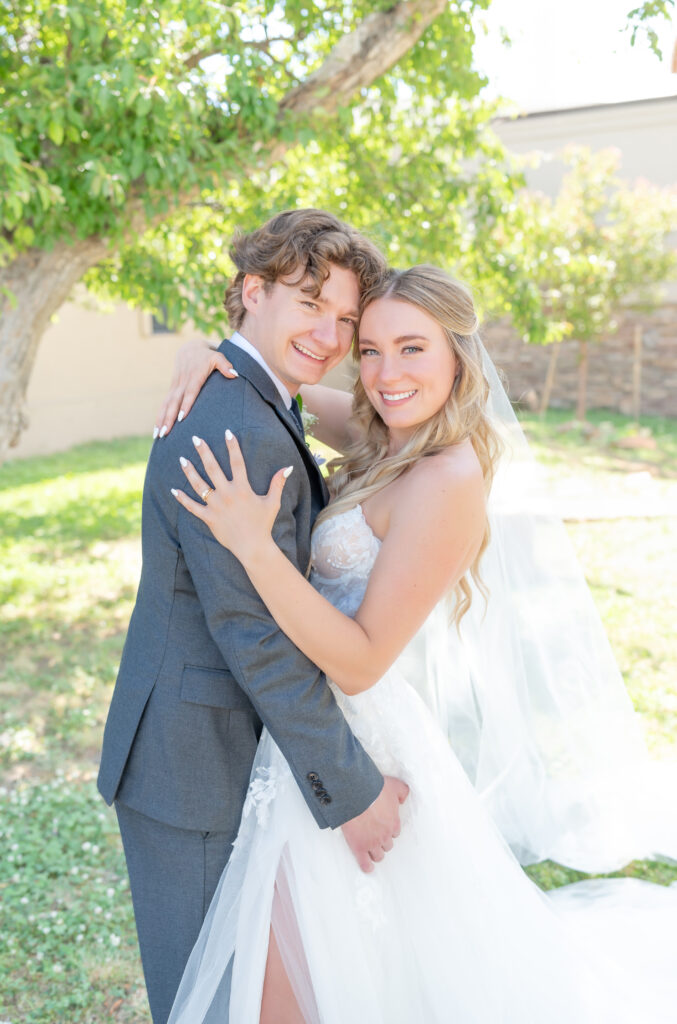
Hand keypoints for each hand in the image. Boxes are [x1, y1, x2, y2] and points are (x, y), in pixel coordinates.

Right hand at [154, 340, 237, 438]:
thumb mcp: (218, 357)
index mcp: (194, 376)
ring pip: (167, 404)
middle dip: (169, 418)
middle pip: (174, 402)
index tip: (182, 418)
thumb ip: (225, 365)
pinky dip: (160, 417)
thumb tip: (234, 374)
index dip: (186, 404)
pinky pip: (164, 404)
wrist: (190, 348)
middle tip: (165, 433)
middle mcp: (182, 382)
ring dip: (161, 420)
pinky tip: (156, 430)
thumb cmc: (207, 356)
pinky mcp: (171, 390)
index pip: (190, 392)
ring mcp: (175, 386)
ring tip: (158, 435)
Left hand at [172, 431, 292, 565]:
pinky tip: (173, 490)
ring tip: (182, 459)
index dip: (232, 446)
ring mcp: (215, 506)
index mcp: (242, 489)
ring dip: (190, 471)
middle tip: (195, 438)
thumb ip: (277, 483)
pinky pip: (192, 507)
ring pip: (199, 485)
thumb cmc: (263, 524)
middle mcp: (227, 494)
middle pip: (213, 468)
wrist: (252, 547)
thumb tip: (287, 467)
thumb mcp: (273, 502)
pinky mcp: (208, 518)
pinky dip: (182, 499)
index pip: (237, 462)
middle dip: (204, 452)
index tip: (227, 432)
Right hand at [341, 776, 408, 872]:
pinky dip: (367, 866)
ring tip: (372, 852)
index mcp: (393, 823)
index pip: (395, 832)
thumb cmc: (374, 789)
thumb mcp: (394, 785)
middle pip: (388, 845)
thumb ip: (403, 792)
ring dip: (376, 853)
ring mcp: (372, 843)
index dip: (389, 830)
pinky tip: (367, 867)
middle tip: (376, 837)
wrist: (355, 795)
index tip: (383, 826)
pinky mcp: (359, 847)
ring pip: (378, 855)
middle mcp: (385, 835)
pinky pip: (365, 863)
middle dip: (383, 842)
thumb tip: (404, 799)